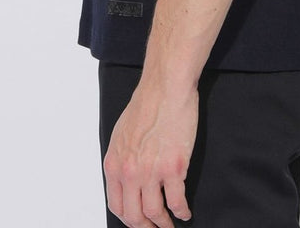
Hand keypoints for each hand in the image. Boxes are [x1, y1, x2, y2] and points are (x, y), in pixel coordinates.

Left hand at [103, 75, 197, 226]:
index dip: (128, 219)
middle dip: (146, 227)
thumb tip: (127, 180)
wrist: (166, 87)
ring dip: (164, 224)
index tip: (138, 222)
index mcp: (115, 163)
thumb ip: (122, 160)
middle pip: (134, 215)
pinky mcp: (174, 167)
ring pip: (155, 213)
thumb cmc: (147, 104)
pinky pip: (176, 201)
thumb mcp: (122, 134)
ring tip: (170, 224)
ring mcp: (151, 171)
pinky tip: (184, 211)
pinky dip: (181, 211)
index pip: (116, 205)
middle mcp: (130, 171)